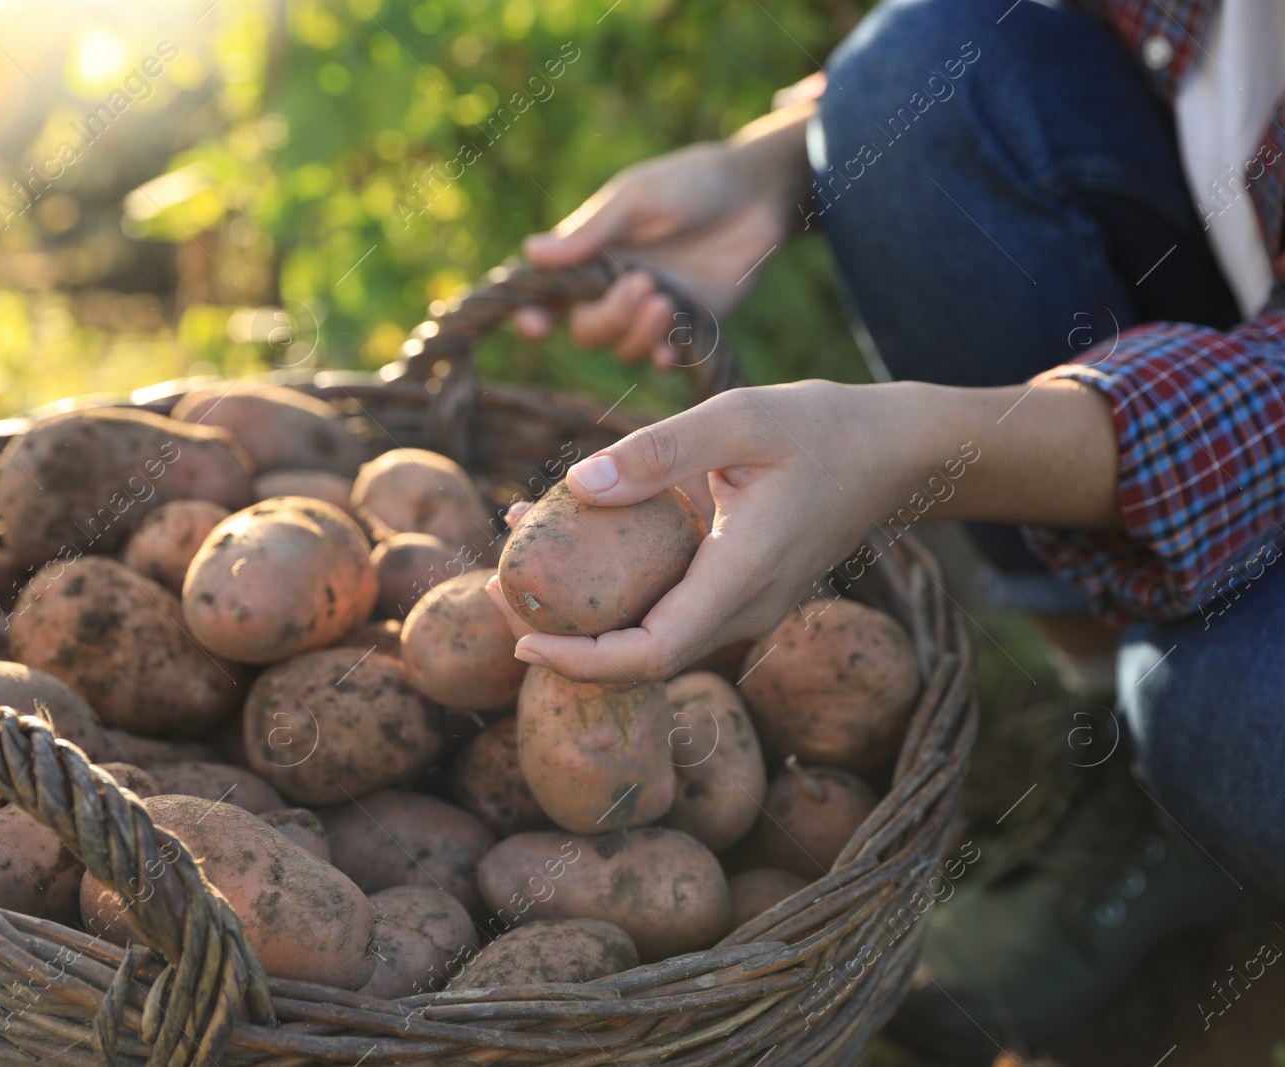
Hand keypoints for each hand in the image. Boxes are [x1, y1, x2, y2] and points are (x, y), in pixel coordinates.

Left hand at [485, 378, 1120, 683]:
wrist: (895, 451)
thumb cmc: (824, 428)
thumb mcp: (741, 419)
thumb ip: (659, 453)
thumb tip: (577, 487)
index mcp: (741, 578)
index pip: (652, 655)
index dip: (581, 662)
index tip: (521, 640)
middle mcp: (743, 609)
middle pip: (640, 657)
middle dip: (564, 637)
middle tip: (497, 589)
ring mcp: (744, 606)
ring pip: (652, 632)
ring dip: (585, 608)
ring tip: (519, 555)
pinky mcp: (739, 589)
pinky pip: (669, 602)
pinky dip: (617, 581)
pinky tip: (571, 527)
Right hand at [515, 101, 813, 368]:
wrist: (757, 193)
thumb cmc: (690, 182)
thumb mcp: (637, 198)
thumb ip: (590, 232)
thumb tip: (529, 251)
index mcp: (591, 255)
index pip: (547, 294)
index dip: (532, 314)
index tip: (536, 325)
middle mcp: (613, 288)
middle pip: (586, 330)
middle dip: (607, 317)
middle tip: (643, 284)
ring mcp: (650, 310)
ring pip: (622, 348)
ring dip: (638, 333)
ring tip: (667, 299)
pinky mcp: (687, 324)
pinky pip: (663, 357)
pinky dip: (663, 356)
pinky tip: (673, 345)